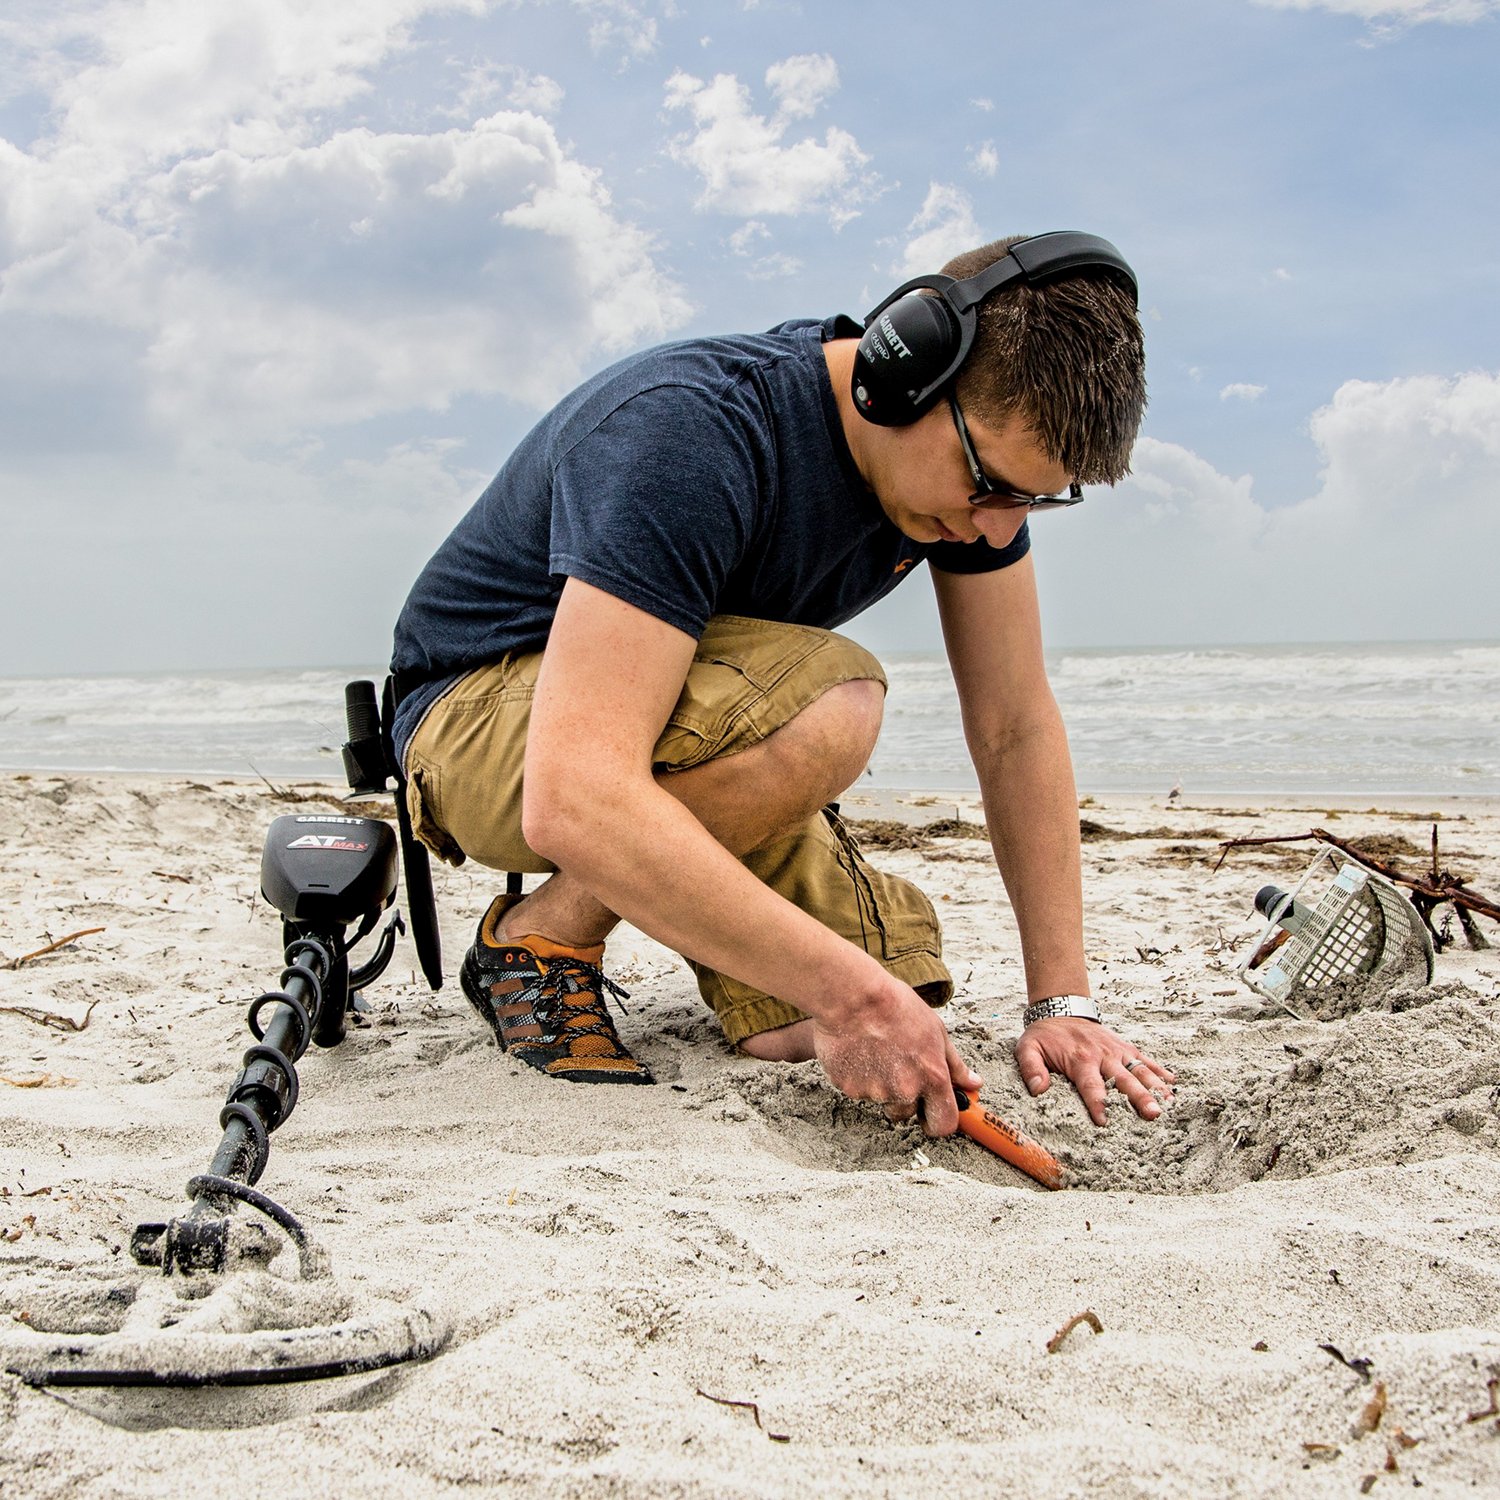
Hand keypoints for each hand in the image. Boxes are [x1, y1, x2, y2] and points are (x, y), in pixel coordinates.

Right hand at [812, 984, 981, 1137]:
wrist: (851, 995)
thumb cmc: (894, 1005)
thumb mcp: (935, 1029)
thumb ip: (954, 1064)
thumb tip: (973, 1083)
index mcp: (932, 1077)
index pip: (943, 1124)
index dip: (938, 1121)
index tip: (932, 1113)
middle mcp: (904, 1090)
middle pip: (906, 1114)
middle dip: (904, 1098)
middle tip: (896, 1066)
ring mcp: (874, 1092)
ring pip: (881, 1101)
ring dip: (880, 1087)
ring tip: (875, 1052)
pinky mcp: (848, 1088)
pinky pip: (857, 1090)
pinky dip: (857, 1077)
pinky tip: (857, 1050)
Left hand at [1014, 1017, 1174, 1127]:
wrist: (1061, 1010)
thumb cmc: (1045, 1036)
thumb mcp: (1028, 1048)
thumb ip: (1031, 1068)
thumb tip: (1038, 1090)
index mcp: (1079, 1059)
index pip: (1090, 1086)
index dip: (1097, 1103)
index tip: (1104, 1121)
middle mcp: (1103, 1055)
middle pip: (1123, 1080)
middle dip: (1138, 1098)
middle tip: (1152, 1114)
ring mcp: (1117, 1051)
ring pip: (1140, 1071)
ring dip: (1155, 1088)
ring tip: (1168, 1104)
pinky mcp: (1126, 1048)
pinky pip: (1145, 1060)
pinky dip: (1160, 1071)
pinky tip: (1174, 1085)